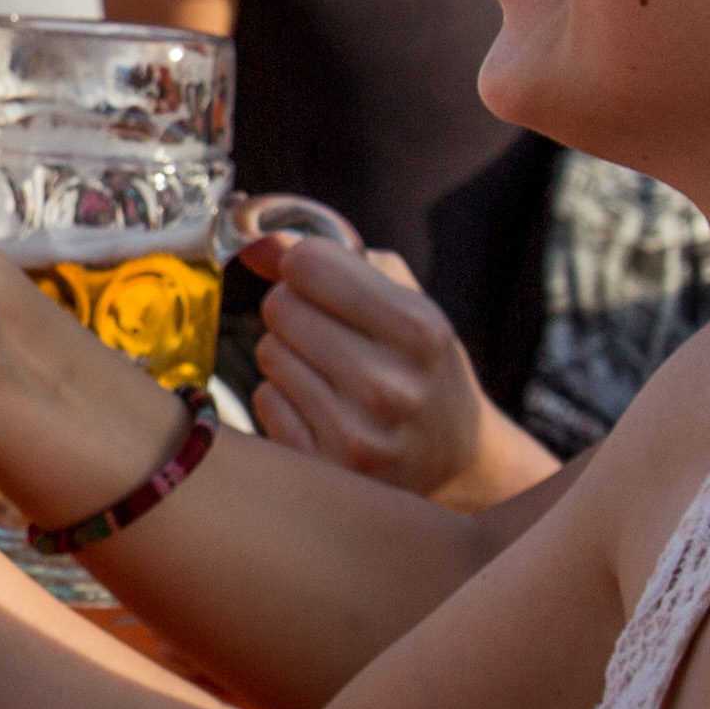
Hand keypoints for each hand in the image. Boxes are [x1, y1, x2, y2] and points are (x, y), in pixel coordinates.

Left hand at [243, 228, 555, 512]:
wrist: (456, 461)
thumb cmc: (423, 368)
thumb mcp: (405, 303)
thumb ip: (332, 259)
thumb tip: (253, 240)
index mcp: (417, 331)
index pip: (307, 263)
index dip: (306, 264)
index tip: (319, 278)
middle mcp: (387, 386)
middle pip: (280, 306)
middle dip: (296, 310)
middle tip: (330, 332)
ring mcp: (354, 435)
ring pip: (268, 353)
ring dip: (290, 357)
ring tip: (334, 375)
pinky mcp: (324, 467)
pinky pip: (265, 400)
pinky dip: (285, 399)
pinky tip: (325, 410)